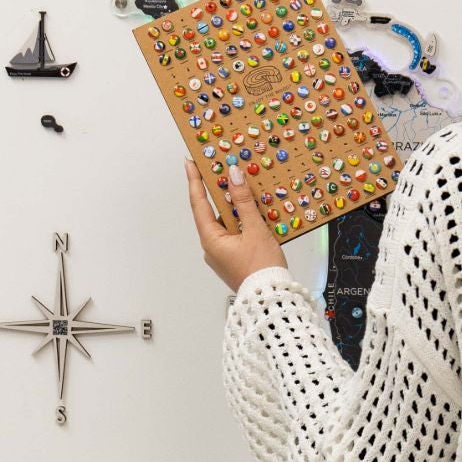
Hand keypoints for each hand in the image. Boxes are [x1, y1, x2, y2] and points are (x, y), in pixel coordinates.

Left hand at [185, 160, 287, 292]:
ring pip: (226, 223)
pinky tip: (255, 214)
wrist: (272, 298)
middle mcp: (212, 247)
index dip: (194, 181)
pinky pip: (235, 233)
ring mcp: (222, 254)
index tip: (190, 163)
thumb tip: (233, 176)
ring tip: (245, 190)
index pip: (199, 203)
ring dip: (235, 207)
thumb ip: (244, 201)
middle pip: (213, 212)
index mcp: (211, 239)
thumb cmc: (262, 268)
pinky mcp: (234, 258)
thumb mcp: (255, 229)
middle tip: (221, 170)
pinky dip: (242, 221)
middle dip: (219, 192)